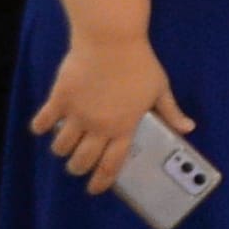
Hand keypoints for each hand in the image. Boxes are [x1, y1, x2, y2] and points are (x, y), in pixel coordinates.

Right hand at [30, 34, 180, 191]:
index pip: (111, 165)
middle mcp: (99, 126)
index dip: (101, 182)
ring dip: (61, 150)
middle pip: (82, 161)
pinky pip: (43, 122)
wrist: (111, 40)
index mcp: (124, 127)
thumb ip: (171, 111)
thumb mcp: (160, 88)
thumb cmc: (139, 64)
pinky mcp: (59, 99)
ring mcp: (77, 114)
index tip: (95, 189)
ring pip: (61, 147)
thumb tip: (188, 128)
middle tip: (77, 165)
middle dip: (78, 168)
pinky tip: (44, 126)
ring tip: (64, 146)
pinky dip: (41, 128)